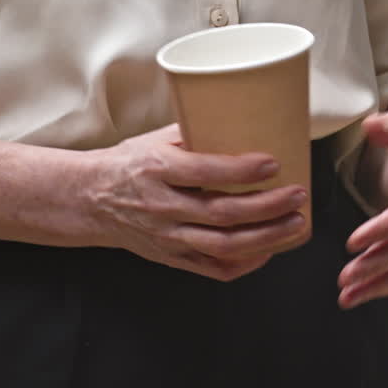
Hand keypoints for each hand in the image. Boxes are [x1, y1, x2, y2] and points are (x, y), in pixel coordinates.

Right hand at [83, 125, 307, 281]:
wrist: (89, 200)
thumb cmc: (128, 164)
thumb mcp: (153, 140)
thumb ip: (194, 133)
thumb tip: (244, 118)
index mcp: (156, 170)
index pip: (204, 172)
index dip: (242, 170)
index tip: (274, 162)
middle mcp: (162, 206)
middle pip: (221, 213)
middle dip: (267, 206)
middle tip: (298, 194)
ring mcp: (167, 237)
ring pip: (223, 245)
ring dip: (266, 237)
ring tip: (296, 224)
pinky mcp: (171, 258)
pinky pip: (213, 268)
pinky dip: (245, 263)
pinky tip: (269, 250)